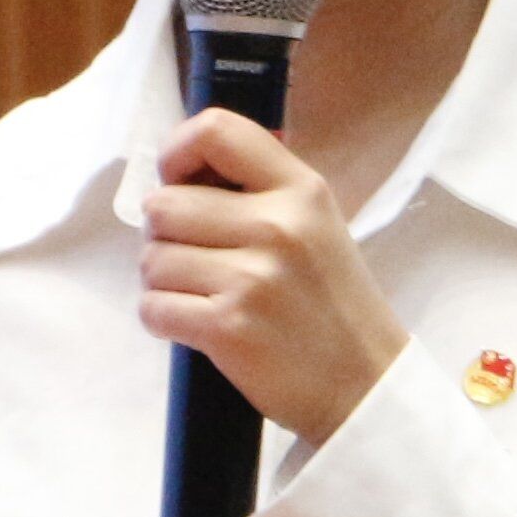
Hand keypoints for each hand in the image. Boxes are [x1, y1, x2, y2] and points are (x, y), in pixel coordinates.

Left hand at [137, 109, 407, 446]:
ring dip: (163, 281)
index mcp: (300, 189)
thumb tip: (182, 169)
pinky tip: (196, 325)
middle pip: (163, 205)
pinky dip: (163, 319)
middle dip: (163, 235)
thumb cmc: (332, 304)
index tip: (176, 180)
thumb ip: (260, 190)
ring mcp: (251, 277)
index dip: (175, 151)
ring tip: (201, 295)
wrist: (364, 386)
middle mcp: (276, 225)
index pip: (215, 131)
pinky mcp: (227, 327)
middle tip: (193, 259)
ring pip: (152, 260)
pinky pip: (154, 307)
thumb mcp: (317, 225)